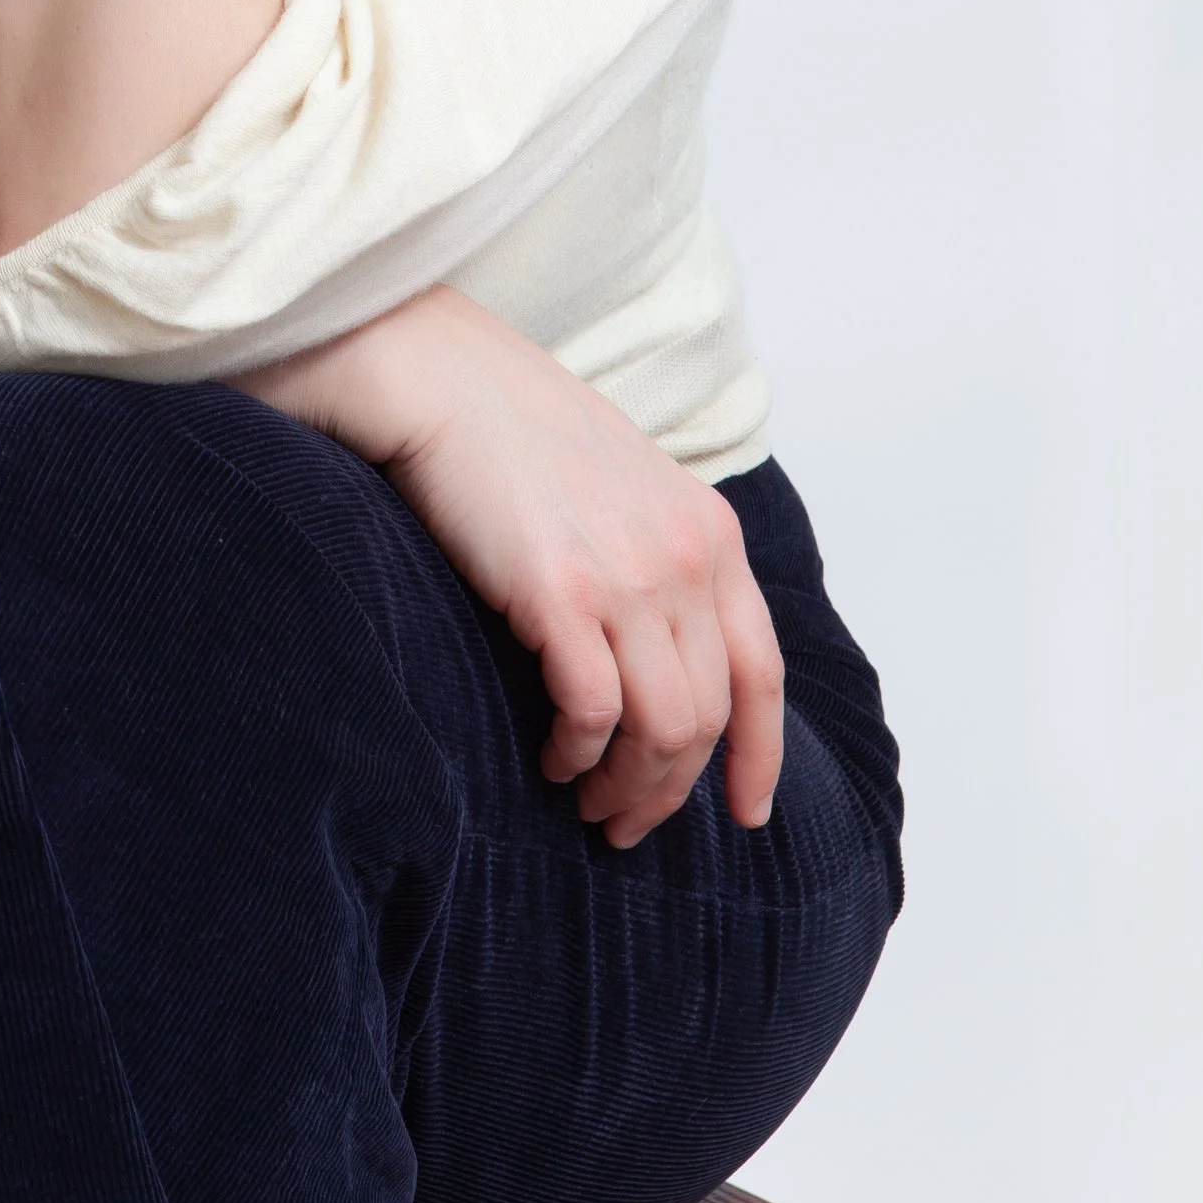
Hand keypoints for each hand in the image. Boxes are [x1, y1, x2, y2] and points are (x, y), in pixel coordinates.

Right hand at [240, 286, 784, 848]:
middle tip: (626, 824)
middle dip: (672, 790)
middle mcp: (686, 557)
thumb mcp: (624, 482)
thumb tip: (661, 644)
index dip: (760, 755)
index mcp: (710, 531)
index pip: (762, 671)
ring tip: (588, 803)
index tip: (745, 813)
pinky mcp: (560, 593)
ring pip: (663, 728)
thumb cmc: (513, 428)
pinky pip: (593, 712)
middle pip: (709, 715)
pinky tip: (553, 761)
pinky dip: (577, 754)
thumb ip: (659, 551)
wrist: (440, 378)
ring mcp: (628, 576)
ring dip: (628, 786)